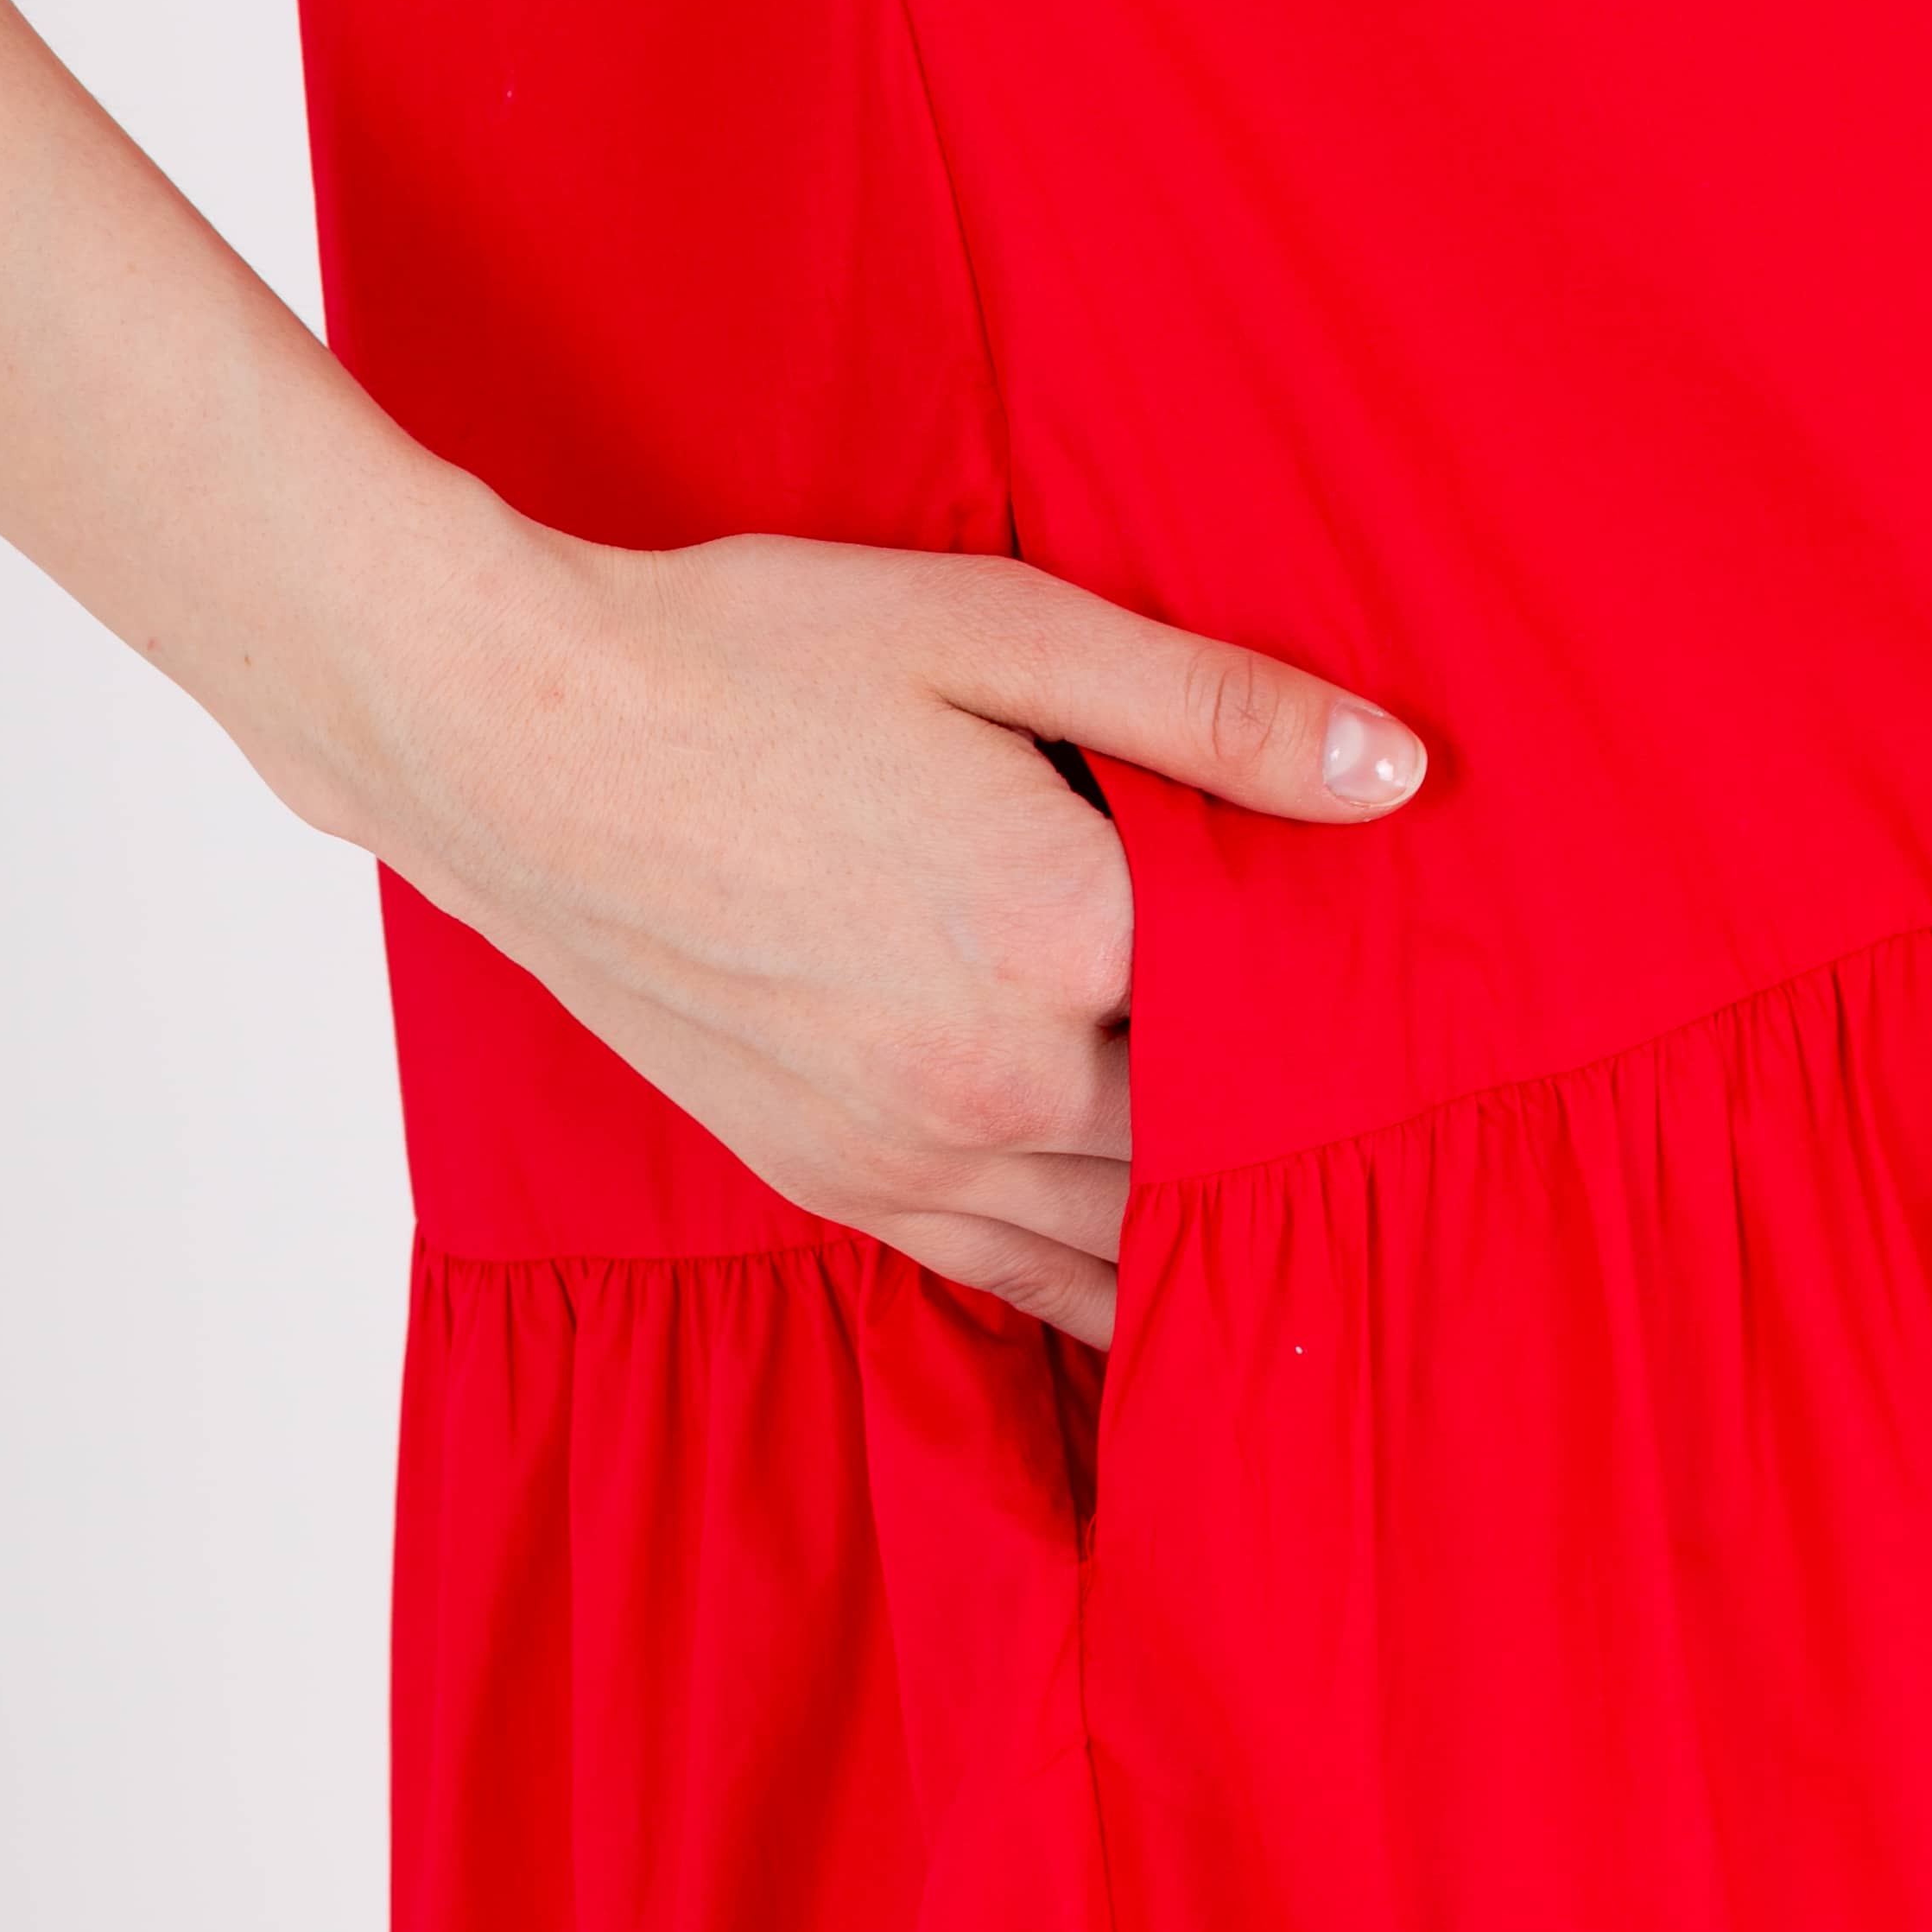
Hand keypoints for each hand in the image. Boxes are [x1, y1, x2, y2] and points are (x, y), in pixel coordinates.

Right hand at [350, 513, 1427, 1347]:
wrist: (507, 738)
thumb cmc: (746, 653)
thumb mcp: (993, 625)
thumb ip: (1207, 710)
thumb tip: (1396, 775)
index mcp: (1057, 927)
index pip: (1273, 1010)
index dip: (1355, 1013)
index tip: (1424, 1011)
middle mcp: (991, 1073)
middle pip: (1212, 1148)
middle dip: (1298, 1137)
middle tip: (1403, 1141)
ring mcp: (899, 1146)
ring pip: (1119, 1245)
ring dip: (1209, 1241)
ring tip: (1311, 1248)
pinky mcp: (824, 1177)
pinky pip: (1006, 1278)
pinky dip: (1093, 1297)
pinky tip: (1148, 1307)